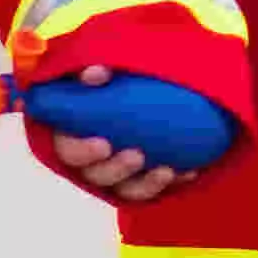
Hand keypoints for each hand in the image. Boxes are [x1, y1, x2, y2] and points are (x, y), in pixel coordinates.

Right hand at [24, 64, 214, 206]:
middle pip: (97, 175)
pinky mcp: (140, 179)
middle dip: (117, 170)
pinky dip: (173, 182)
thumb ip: (90, 69)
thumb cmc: (108, 76)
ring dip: (146, 184)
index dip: (83, 152)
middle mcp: (90, 161)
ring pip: (127, 189)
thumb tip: (97, 74)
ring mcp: (117, 174)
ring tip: (166, 171)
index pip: (68, 151)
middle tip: (137, 155)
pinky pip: (156, 187)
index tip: (104, 144)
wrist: (136, 84)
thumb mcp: (95, 68)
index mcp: (69, 135)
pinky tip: (189, 172)